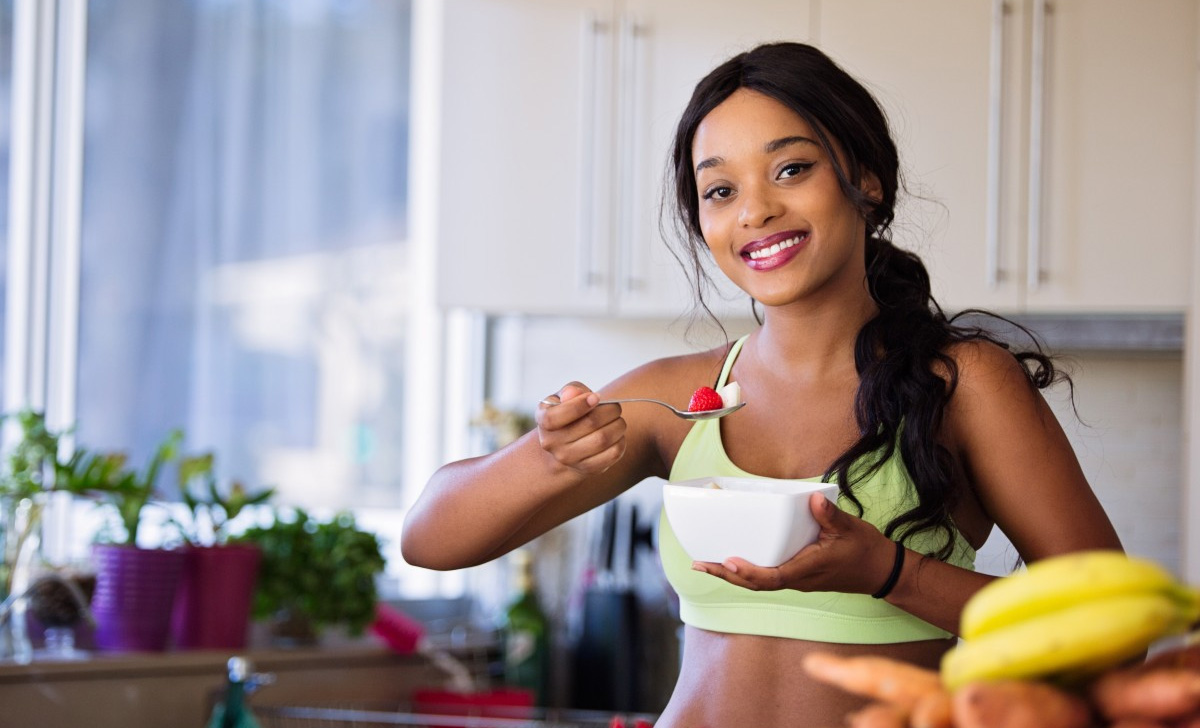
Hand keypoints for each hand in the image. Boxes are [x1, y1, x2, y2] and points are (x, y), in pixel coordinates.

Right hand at [536, 382, 627, 474]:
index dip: (579, 405)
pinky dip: (620, 441)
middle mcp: (552, 443)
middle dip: (609, 410)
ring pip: (603, 439)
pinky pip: (612, 454)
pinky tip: (617, 435)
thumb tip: (574, 393)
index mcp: (544, 421)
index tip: (596, 397)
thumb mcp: (563, 397)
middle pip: (589, 424)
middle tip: (615, 407)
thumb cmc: (568, 413)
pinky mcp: (587, 469)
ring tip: (618, 420)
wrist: (565, 447)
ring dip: (618, 425)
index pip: (556, 417)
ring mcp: (568, 459)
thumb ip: (570, 391)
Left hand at [692, 492, 900, 595]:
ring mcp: (796, 579)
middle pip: (755, 584)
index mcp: (807, 569)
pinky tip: (730, 562)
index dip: (748, 572)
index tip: (727, 562)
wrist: (880, 571)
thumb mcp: (850, 528)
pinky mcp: (796, 575)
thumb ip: (829, 515)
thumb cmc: (864, 550)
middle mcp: (797, 579)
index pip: (772, 578)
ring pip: (758, 583)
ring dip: (730, 576)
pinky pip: (765, 577)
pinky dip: (745, 572)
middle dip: (725, 576)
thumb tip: (812, 499)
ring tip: (704, 564)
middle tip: (698, 564)